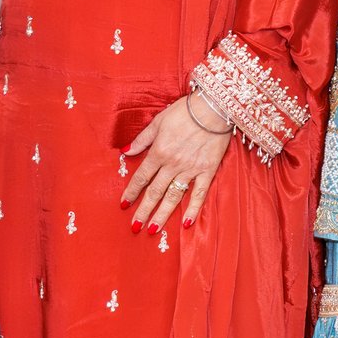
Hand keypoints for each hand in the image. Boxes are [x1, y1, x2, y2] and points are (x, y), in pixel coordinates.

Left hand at [120, 96, 229, 232]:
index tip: (124, 204)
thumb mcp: (158, 122)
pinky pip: (199, 193)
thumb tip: (125, 152)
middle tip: (134, 227)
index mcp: (159, 152)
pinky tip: (185, 223)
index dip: (131, 192)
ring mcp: (190, 170)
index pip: (141, 177)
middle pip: (154, 192)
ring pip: (173, 197)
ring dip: (162, 214)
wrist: (213, 108)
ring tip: (153, 229)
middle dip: (143, 210)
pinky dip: (192, 209)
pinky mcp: (207, 171)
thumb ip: (142, 140)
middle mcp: (172, 164)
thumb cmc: (184, 111)